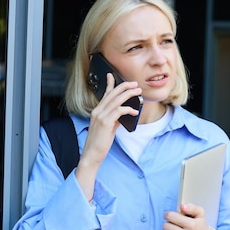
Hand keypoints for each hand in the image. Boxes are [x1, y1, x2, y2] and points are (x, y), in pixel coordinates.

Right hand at [75, 73, 140, 198]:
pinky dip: (128, 109)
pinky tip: (135, 111)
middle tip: (135, 84)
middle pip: (112, 94)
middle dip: (124, 87)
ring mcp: (100, 116)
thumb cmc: (100, 143)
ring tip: (138, 93)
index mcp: (97, 111)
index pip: (104, 94)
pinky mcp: (105, 123)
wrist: (91, 154)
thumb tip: (126, 113)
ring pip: (116, 100)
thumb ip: (115, 119)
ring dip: (129, 95)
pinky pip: (118, 111)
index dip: (109, 84)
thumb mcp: (108, 128)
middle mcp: (97, 111)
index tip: (112, 75)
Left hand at [163, 203, 220, 229]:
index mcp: (192, 225)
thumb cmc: (200, 226)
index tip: (169, 216)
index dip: (168, 215)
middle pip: (166, 227)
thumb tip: (182, 206)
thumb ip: (191, 207)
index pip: (171, 216)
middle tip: (174, 225)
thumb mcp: (200, 213)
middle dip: (168, 224)